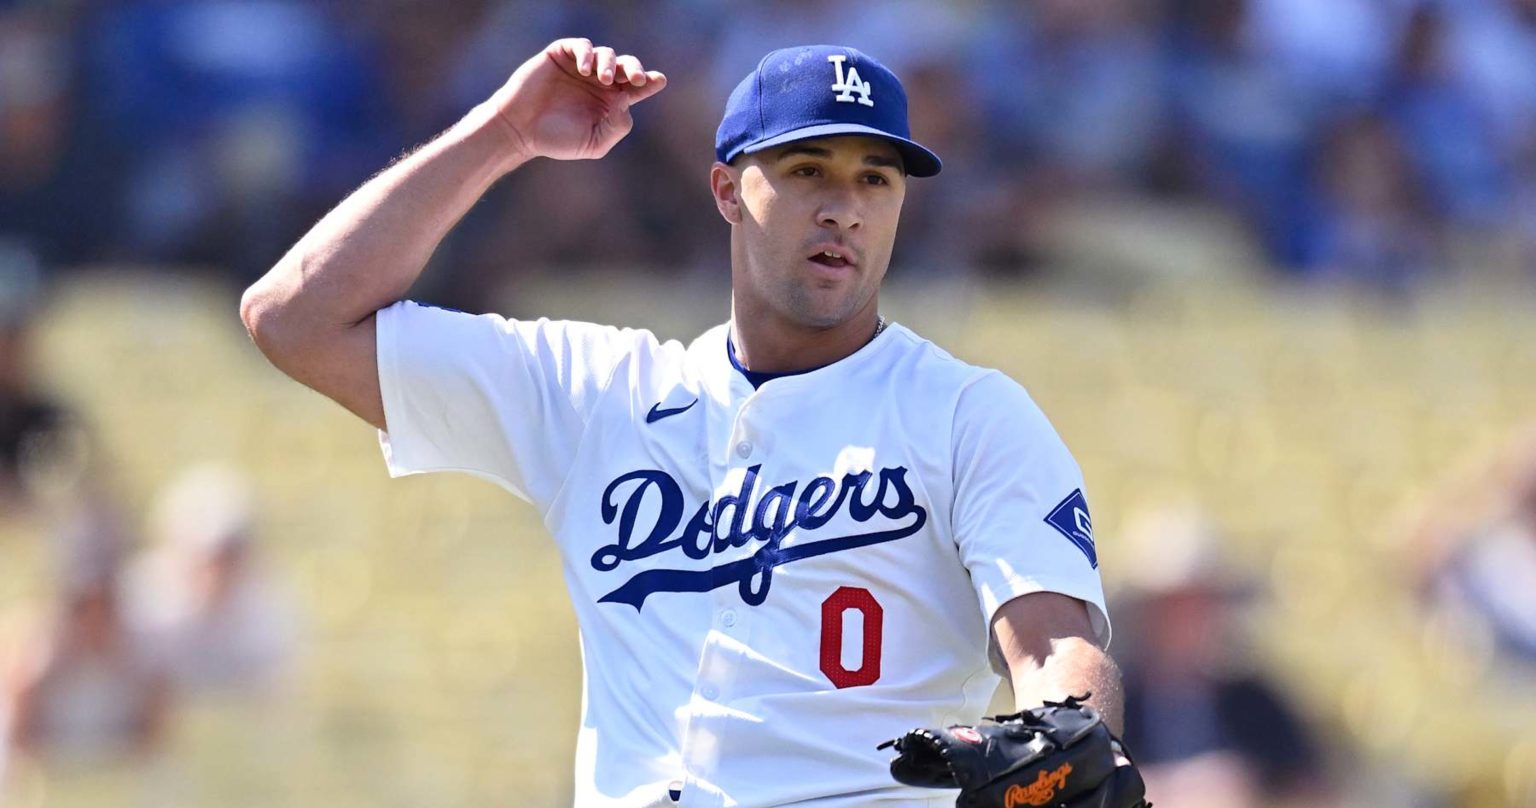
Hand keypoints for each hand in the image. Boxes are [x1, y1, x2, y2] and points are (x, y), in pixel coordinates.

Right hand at [486, 38, 666, 161]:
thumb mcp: (594, 143)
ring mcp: (580, 66)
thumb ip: (616, 126)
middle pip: (626, 66)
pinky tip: (584, 70)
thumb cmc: (556, 140)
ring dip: (609, 64)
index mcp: (611, 101)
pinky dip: (586, 54)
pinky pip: (580, 45)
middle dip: (635, 69)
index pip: (637, 87)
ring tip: (604, 79)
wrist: (520, 129)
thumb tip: (627, 102)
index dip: (650, 81)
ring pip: (606, 54)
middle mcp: (599, 81)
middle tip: (637, 79)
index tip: (659, 81)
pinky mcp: (561, 55)